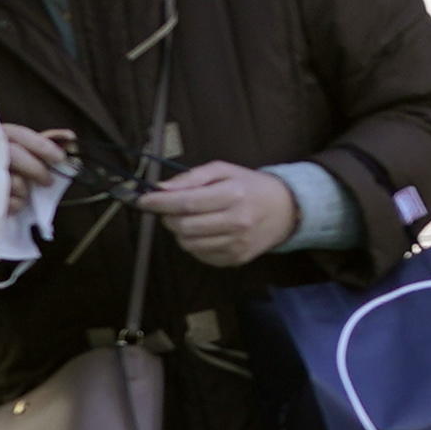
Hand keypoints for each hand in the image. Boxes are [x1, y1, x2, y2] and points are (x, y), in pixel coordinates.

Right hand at [0, 122, 78, 196]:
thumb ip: (34, 146)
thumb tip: (69, 137)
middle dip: (37, 170)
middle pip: (16, 155)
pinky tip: (9, 202)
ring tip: (21, 194)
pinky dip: (15, 205)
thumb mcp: (9, 152)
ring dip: (25, 191)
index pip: (19, 135)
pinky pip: (8, 203)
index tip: (60, 157)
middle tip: (48, 181)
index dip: (42, 145)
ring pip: (15, 182)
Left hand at [141, 160, 301, 268]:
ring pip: (190, 244)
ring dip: (180, 232)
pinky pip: (201, 256)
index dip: (160, 203)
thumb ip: (193, 177)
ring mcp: (237, 244)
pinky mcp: (237, 259)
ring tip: (188, 220)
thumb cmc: (250, 186)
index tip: (144, 201)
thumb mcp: (225, 170)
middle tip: (168, 210)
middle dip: (168, 218)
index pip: (187, 202)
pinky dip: (194, 244)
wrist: (286, 210)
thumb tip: (162, 188)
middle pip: (185, 226)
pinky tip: (203, 232)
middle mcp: (237, 221)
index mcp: (233, 194)